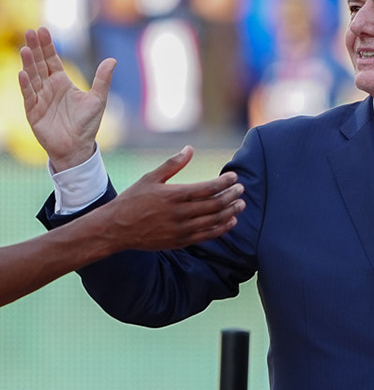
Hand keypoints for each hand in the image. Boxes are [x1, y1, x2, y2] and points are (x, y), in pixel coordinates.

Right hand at [18, 28, 111, 170]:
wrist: (77, 147)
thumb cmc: (87, 124)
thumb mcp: (98, 99)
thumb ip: (102, 80)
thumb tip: (112, 60)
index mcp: (62, 82)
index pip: (52, 60)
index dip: (47, 46)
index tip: (42, 30)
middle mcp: (48, 87)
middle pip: (39, 64)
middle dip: (35, 48)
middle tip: (30, 32)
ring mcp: (39, 98)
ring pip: (32, 77)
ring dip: (28, 63)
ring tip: (25, 49)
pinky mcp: (33, 111)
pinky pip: (29, 96)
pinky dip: (26, 85)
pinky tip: (23, 73)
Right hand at [95, 148, 244, 249]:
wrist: (116, 228)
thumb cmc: (132, 200)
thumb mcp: (150, 178)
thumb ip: (172, 164)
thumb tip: (190, 149)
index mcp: (174, 195)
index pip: (209, 188)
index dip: (225, 182)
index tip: (234, 177)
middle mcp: (180, 213)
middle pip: (216, 204)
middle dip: (232, 196)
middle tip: (241, 189)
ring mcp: (182, 229)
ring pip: (215, 220)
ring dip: (231, 212)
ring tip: (241, 204)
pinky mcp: (181, 241)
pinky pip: (208, 235)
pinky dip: (222, 228)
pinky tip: (231, 221)